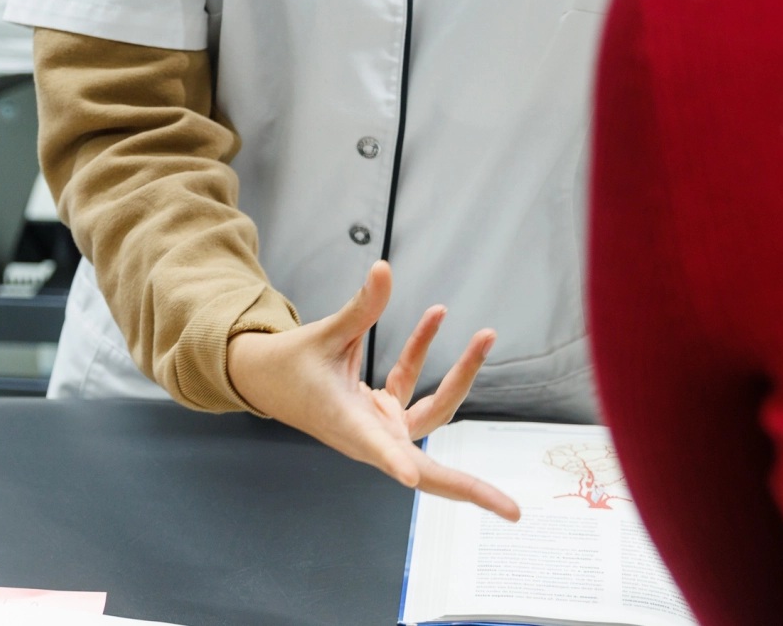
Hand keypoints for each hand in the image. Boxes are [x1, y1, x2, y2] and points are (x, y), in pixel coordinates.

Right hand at [225, 261, 518, 518]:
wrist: (268, 378)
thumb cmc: (290, 365)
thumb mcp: (323, 334)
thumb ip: (360, 307)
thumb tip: (385, 270)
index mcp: (346, 424)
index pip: (374, 448)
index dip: (394, 462)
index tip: (409, 475)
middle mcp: (371, 435)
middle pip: (427, 467)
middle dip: (471, 488)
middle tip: (513, 512)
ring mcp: (381, 426)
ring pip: (434, 412)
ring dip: (461, 375)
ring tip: (485, 336)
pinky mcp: (383, 413)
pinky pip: (414, 384)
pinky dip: (424, 351)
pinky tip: (436, 316)